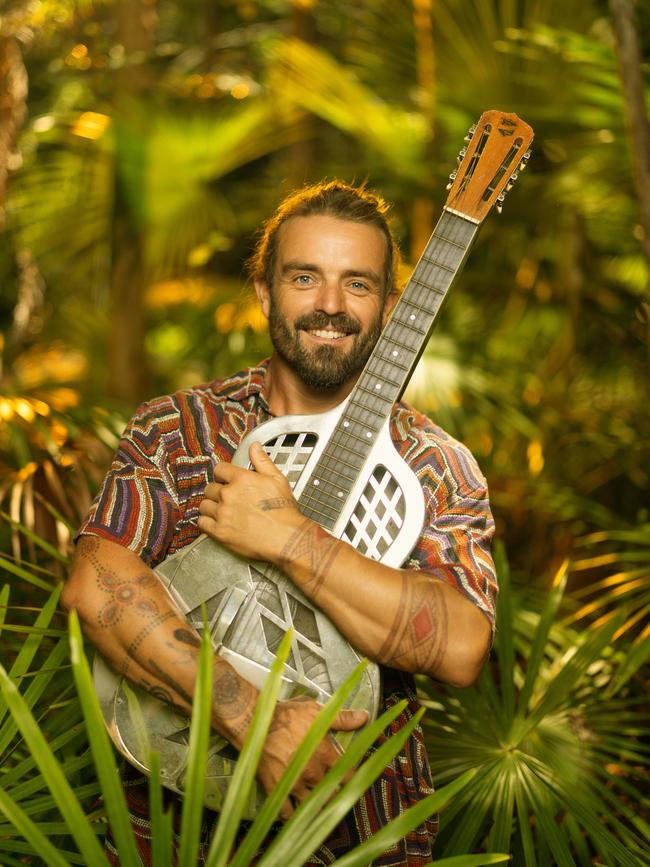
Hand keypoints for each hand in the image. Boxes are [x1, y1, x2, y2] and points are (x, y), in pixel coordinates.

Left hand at [197, 442, 302, 561]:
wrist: (286, 538)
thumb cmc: (284, 511)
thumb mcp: (277, 479)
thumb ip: (262, 461)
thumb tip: (254, 447)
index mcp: (241, 479)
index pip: (219, 469)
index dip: (222, 474)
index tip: (225, 480)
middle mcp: (228, 494)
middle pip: (210, 488)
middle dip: (217, 491)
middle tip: (226, 498)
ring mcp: (222, 513)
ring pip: (203, 505)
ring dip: (210, 506)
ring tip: (220, 510)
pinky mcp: (219, 532)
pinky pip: (201, 523)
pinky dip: (206, 522)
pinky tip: (215, 522)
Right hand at [256, 698, 367, 820]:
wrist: (256, 724)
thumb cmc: (286, 715)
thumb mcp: (316, 711)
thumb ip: (341, 718)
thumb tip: (363, 717)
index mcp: (325, 754)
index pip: (347, 775)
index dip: (351, 779)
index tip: (351, 781)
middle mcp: (312, 773)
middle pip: (331, 794)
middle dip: (334, 794)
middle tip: (334, 793)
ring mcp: (294, 784)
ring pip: (311, 806)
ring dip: (315, 807)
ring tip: (317, 806)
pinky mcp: (276, 790)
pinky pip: (286, 813)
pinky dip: (291, 816)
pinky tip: (294, 813)